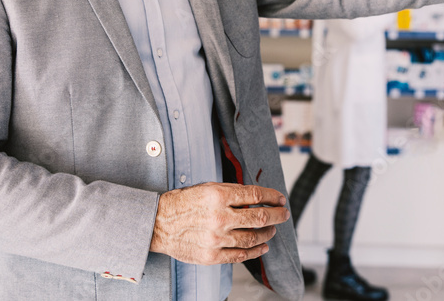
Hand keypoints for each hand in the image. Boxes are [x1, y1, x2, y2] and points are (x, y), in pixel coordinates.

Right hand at [150, 182, 289, 265]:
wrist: (158, 224)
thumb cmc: (183, 203)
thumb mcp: (207, 188)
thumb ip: (232, 192)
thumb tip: (257, 197)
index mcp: (218, 195)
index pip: (255, 195)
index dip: (272, 197)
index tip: (280, 199)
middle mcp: (219, 217)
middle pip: (260, 217)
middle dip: (277, 215)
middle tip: (284, 214)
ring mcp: (216, 239)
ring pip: (253, 238)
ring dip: (268, 233)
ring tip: (273, 229)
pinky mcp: (212, 256)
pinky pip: (240, 255)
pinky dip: (255, 251)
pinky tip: (263, 246)